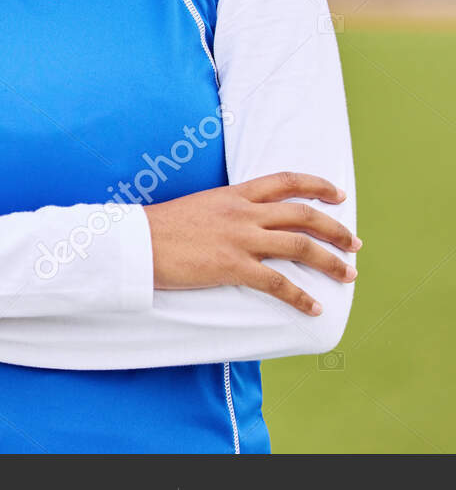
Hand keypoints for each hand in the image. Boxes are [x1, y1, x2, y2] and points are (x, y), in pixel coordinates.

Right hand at [145, 171, 360, 314]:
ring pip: (300, 245)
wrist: (136, 243)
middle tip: (354, 243)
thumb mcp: (197, 207)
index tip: (337, 195)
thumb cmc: (159, 229)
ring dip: (330, 261)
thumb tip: (240, 223)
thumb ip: (224, 212)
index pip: (285, 181)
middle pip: (303, 214)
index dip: (317, 186)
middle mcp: (242, 213)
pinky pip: (278, 282)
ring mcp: (239, 239)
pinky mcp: (232, 266)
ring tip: (349, 274)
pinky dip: (301, 297)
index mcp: (233, 195)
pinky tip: (314, 307)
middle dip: (336, 229)